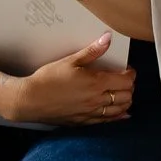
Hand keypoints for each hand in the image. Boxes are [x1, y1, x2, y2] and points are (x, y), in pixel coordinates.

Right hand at [8, 32, 135, 124]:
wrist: (30, 100)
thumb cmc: (48, 79)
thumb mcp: (70, 61)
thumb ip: (92, 51)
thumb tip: (108, 39)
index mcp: (96, 83)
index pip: (126, 80)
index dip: (130, 74)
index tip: (127, 69)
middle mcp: (97, 100)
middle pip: (126, 96)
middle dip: (129, 87)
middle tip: (124, 79)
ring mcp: (91, 113)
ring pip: (119, 110)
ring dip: (125, 101)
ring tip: (122, 93)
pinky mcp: (84, 122)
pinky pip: (108, 121)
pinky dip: (118, 116)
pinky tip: (122, 114)